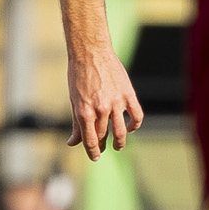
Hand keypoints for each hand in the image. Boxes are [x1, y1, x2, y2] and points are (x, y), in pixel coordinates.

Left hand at [67, 42, 143, 159]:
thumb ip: (76, 123)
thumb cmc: (78, 75)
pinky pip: (136, 116)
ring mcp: (116, 102)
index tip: (94, 157)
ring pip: (121, 131)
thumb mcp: (73, 100)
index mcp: (84, 112)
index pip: (90, 141)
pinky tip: (130, 128)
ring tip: (118, 146)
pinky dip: (135, 125)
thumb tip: (72, 143)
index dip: (92, 152)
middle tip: (103, 149)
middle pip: (104, 136)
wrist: (90, 52)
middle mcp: (100, 109)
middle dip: (103, 145)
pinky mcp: (128, 94)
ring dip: (120, 142)